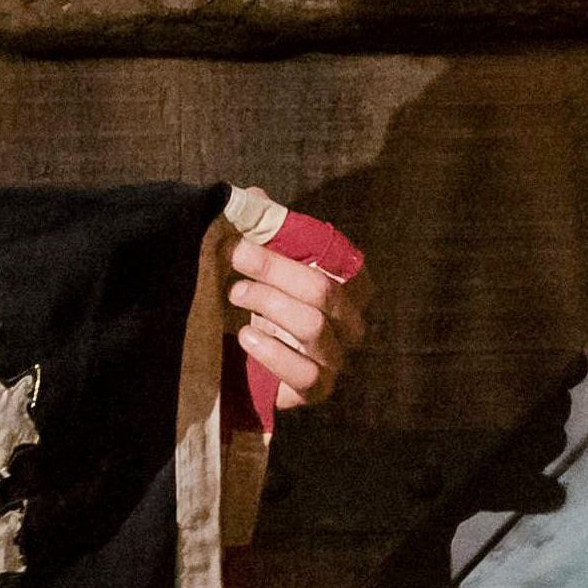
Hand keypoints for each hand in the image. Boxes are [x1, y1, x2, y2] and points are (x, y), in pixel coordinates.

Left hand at [228, 223, 368, 408]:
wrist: (243, 359)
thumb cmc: (261, 298)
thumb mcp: (261, 260)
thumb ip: (262, 228)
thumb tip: (253, 197)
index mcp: (349, 282)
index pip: (338, 259)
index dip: (295, 245)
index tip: (250, 236)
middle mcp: (352, 320)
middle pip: (321, 289)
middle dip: (273, 269)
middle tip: (235, 256)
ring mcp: (338, 357)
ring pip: (313, 326)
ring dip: (268, 305)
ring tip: (235, 294)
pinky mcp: (318, 390)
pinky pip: (306, 374)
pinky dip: (273, 353)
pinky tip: (246, 337)